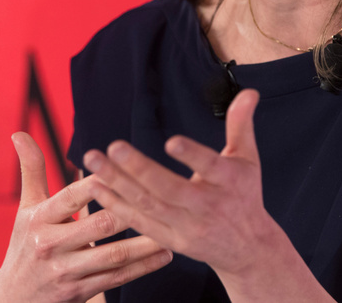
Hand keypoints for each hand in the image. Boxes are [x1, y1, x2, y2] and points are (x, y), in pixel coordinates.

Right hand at [0, 132, 172, 302]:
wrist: (15, 299)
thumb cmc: (25, 243)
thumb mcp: (26, 208)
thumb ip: (31, 169)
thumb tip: (19, 133)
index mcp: (39, 218)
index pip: (72, 196)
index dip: (98, 183)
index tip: (124, 168)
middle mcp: (50, 244)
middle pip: (98, 224)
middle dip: (130, 210)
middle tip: (160, 196)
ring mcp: (65, 272)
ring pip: (113, 254)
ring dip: (145, 242)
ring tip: (172, 227)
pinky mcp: (79, 293)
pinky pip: (117, 278)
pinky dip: (143, 267)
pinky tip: (166, 254)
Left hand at [82, 89, 277, 278]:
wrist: (247, 249)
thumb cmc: (244, 194)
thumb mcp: (247, 159)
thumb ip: (241, 124)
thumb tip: (248, 92)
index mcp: (229, 182)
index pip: (211, 167)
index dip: (192, 156)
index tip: (170, 141)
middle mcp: (206, 207)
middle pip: (169, 189)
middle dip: (139, 168)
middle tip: (113, 146)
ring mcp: (186, 227)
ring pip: (147, 204)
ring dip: (117, 182)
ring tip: (93, 158)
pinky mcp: (169, 240)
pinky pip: (138, 221)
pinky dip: (114, 204)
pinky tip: (94, 184)